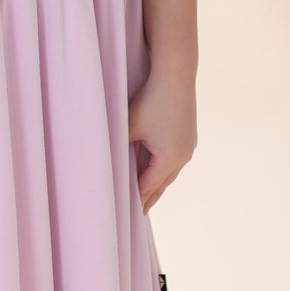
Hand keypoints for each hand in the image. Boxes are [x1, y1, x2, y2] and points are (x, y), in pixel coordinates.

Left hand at [129, 71, 194, 211]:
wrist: (176, 75)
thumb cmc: (151, 100)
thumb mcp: (129, 125)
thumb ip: (117, 146)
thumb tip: (101, 161)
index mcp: (169, 158)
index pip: (148, 187)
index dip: (136, 200)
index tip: (126, 214)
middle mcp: (183, 156)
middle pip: (162, 184)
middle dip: (149, 198)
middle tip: (138, 215)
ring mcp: (188, 146)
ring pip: (170, 173)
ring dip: (158, 184)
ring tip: (147, 196)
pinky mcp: (188, 135)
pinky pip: (174, 160)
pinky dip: (163, 169)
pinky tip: (157, 170)